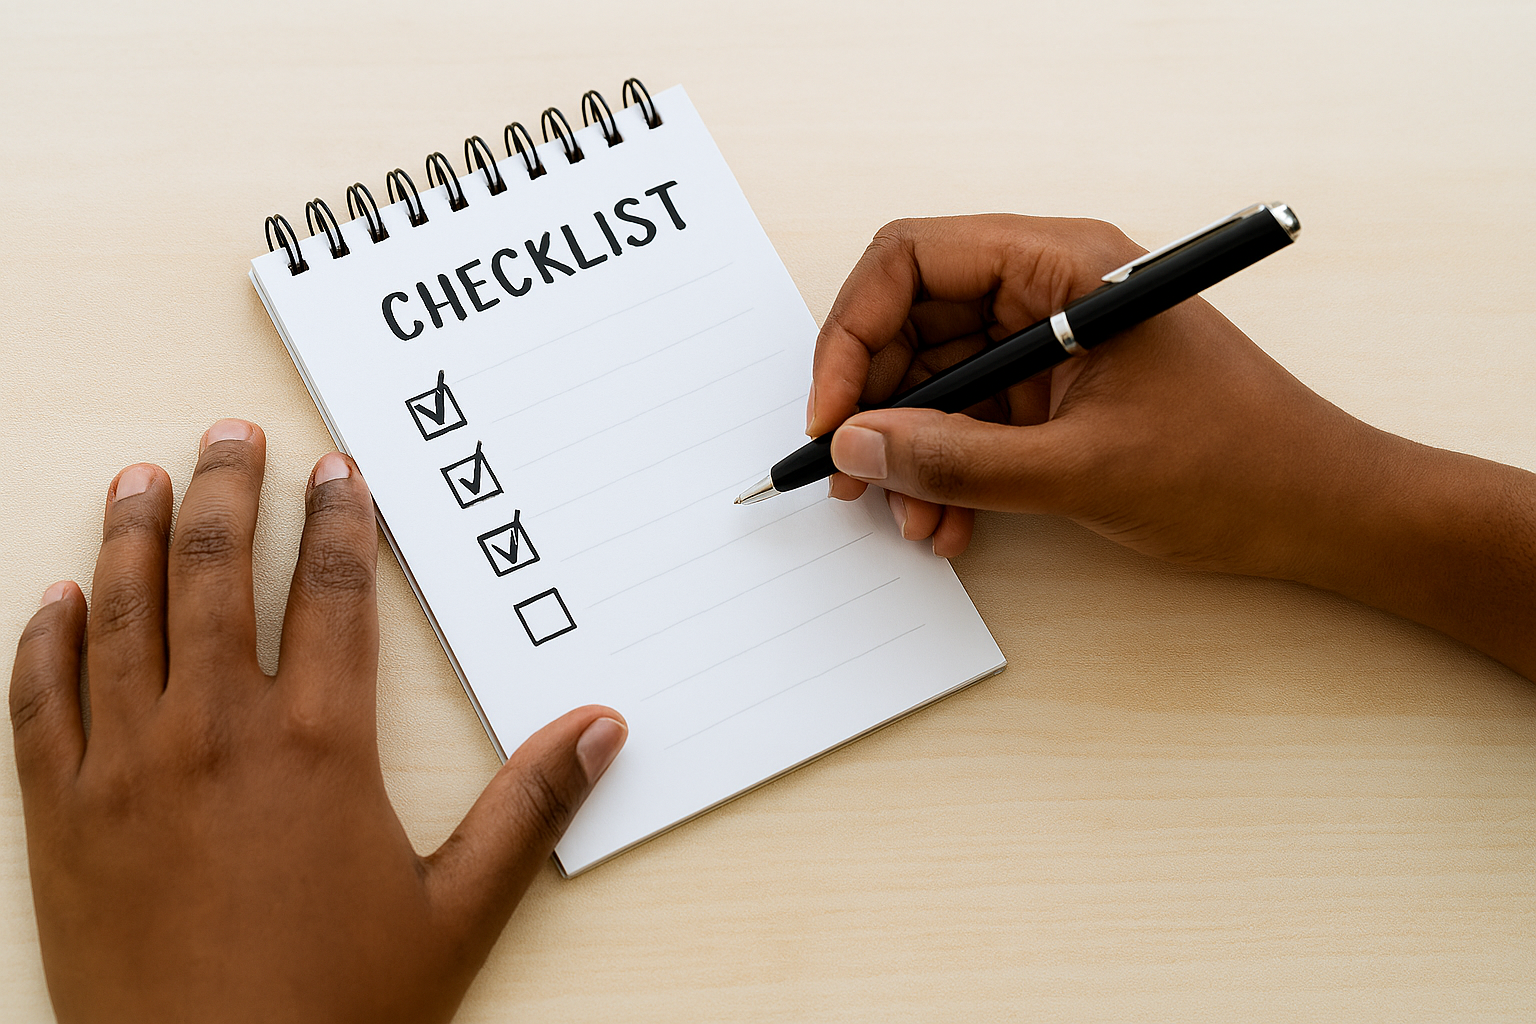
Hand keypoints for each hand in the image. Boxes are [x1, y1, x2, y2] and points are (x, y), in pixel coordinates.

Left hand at [9, 420, 627, 1023]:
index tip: (335, 470)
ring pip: (126, 618)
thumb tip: (601, 729)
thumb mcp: (457, 911)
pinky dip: (46, 642)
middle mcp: (218, 736)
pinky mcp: (63, 819)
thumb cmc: (338, 1011)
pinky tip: (56, 599)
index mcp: (320, 748)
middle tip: (229, 435)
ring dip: (133, 538)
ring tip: (142, 478)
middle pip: (222, 577)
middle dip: (228, 492)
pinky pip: (41, 704)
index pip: (335, 597)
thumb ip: (530, 808)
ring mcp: (128, 771)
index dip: (339, 522)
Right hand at [809, 215, 1535, 677]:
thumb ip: (957, 460)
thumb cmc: (1237, 466)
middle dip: (876, 404)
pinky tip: (949, 523)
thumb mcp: (1080, 470)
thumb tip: (859, 444)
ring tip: (915, 518)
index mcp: (1064, 264)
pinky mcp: (1056, 392)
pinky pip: (971, 419)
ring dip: (911, 452)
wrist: (1320, 513)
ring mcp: (1052, 341)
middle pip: (913, 320)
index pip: (913, 258)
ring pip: (936, 380)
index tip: (832, 411)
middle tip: (852, 475)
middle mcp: (1050, 288)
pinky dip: (947, 470)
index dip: (852, 332)